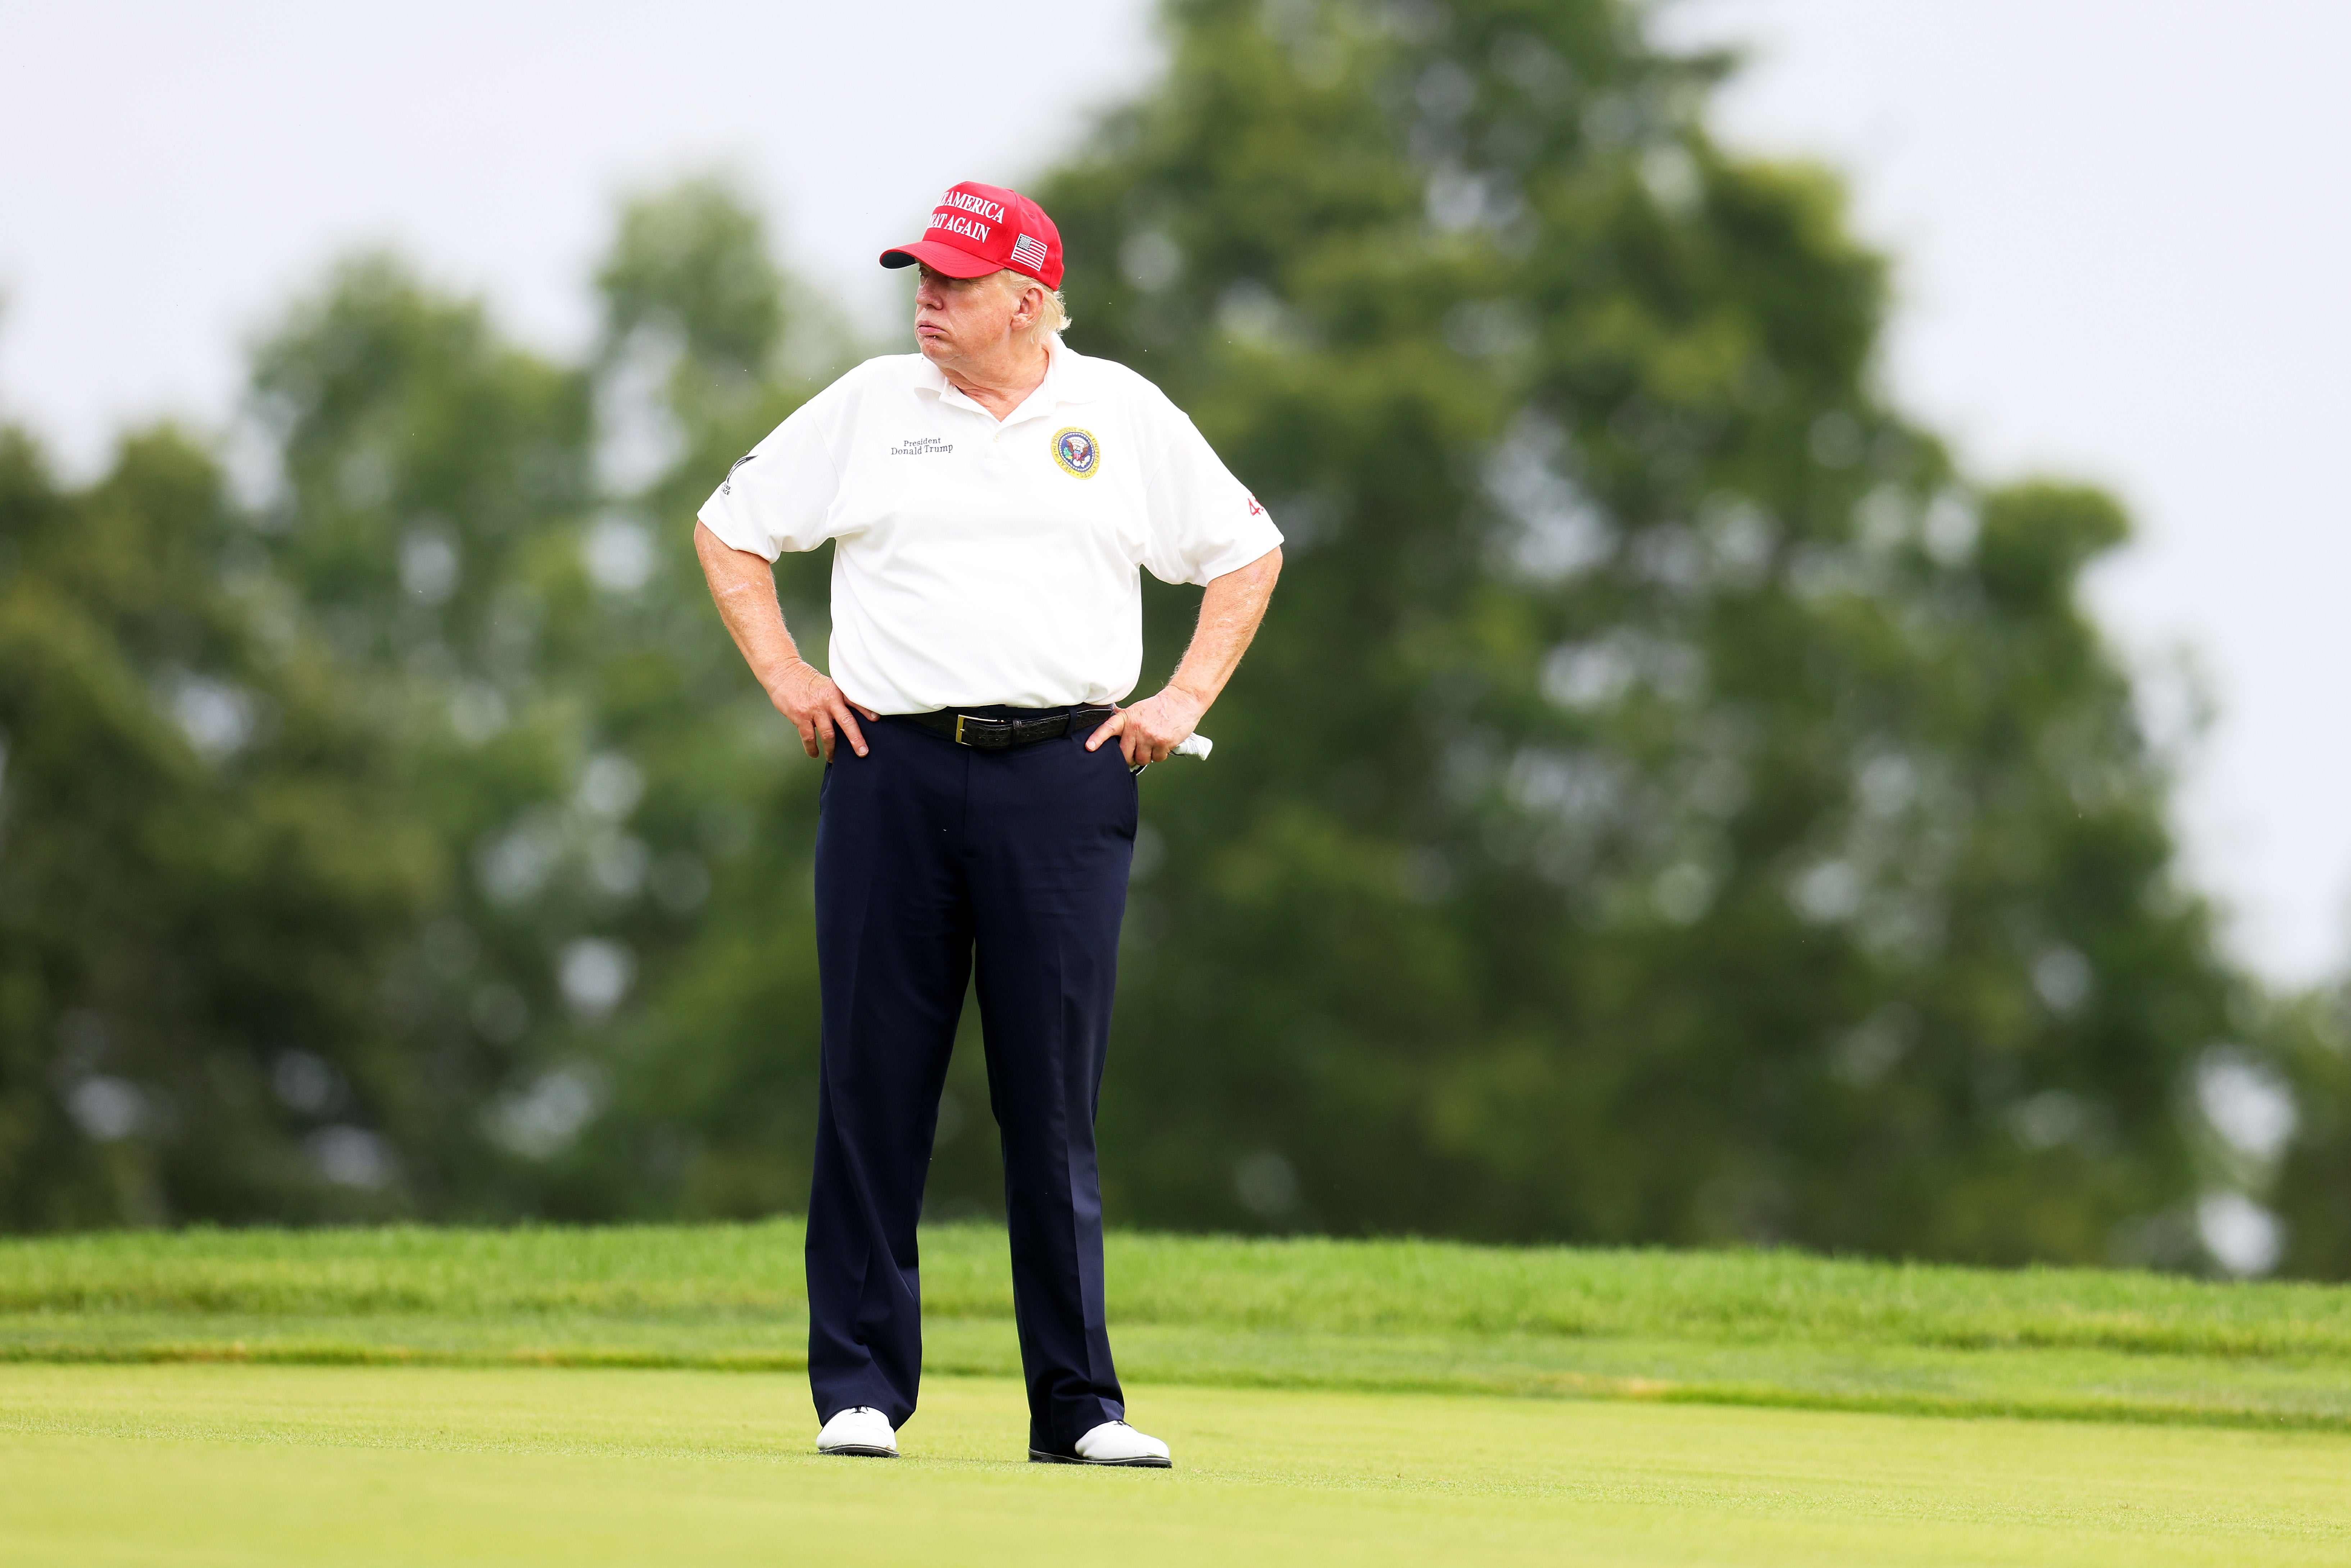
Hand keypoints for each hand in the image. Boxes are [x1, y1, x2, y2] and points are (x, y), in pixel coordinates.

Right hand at [769, 660, 876, 761]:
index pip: (855, 701)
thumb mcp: (828, 685)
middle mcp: (828, 700)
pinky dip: (812, 748)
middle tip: (863, 752)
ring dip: (832, 750)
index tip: (876, 720)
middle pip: (846, 721)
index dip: (866, 710)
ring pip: (828, 734)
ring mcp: (814, 709)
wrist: (784, 673)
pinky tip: (814, 753)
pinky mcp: (801, 716)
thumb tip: (852, 717)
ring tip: (833, 759)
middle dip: (856, 739)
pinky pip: (809, 737)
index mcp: (837, 691)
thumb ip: (839, 699)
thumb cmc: (807, 681)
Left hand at [1086, 685, 1204, 767]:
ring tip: (1153, 743)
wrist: (1182, 701)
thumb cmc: (1159, 707)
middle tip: (1137, 750)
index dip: (1098, 738)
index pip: (1109, 728)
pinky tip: (1163, 743)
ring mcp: (1149, 736)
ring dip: (1147, 756)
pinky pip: (1156, 759)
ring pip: (1141, 759)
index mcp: (1127, 718)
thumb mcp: (1137, 710)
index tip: (1089, 747)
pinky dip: (1160, 755)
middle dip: (1129, 757)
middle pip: (1125, 754)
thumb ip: (1124, 721)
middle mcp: (1136, 727)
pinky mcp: (1163, 742)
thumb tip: (1109, 731)